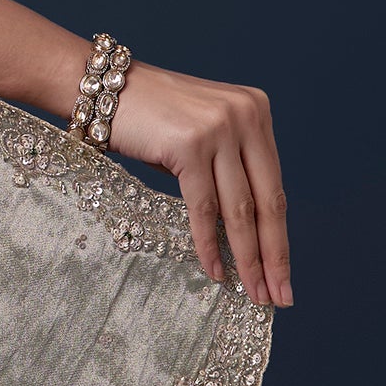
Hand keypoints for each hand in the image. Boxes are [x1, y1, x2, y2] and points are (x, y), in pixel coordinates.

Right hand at [104, 59, 291, 305]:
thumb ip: (229, 168)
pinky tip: (215, 270)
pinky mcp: (190, 145)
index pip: (275, 186)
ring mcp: (219, 128)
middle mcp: (246, 116)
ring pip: (239, 210)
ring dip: (247, 258)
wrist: (102, 88)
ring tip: (253, 292)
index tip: (283, 273)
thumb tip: (247, 232)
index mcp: (256, 110)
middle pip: (266, 201)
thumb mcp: (203, 134)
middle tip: (279, 296)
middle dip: (272, 256)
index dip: (279, 236)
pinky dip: (209, 244)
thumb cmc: (149, 116)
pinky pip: (204, 207)